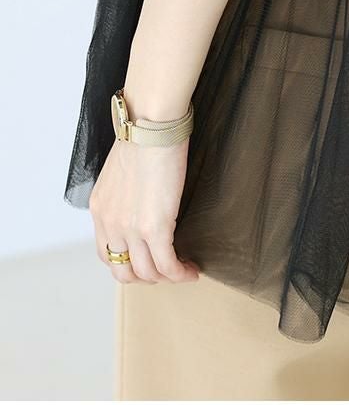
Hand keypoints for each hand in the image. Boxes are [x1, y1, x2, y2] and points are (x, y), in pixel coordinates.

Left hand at [89, 137, 199, 282]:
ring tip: (184, 271)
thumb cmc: (144, 137)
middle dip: (147, 278)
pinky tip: (191, 270)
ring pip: (146, 273)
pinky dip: (180, 273)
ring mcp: (130, 229)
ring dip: (167, 278)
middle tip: (167, 270)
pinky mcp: (155, 228)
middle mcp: (110, 223)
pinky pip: (167, 265)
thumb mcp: (123, 170)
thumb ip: (127, 193)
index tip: (149, 260)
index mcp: (100, 209)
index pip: (107, 253)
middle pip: (123, 272)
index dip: (128, 264)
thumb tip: (146, 198)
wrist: (151, 127)